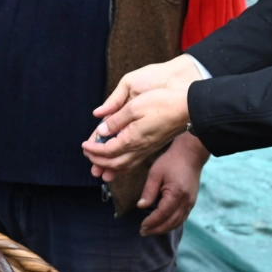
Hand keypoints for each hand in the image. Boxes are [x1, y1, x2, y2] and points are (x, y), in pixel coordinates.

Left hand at [83, 55, 202, 179]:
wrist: (188, 108)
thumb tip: (101, 131)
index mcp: (132, 139)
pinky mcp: (152, 148)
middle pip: (114, 162)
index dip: (93, 149)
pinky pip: (133, 163)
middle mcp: (139, 149)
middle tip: (87, 154)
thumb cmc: (162, 103)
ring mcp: (147, 150)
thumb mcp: (134, 106)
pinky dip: (122, 166)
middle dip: (98, 161)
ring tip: (99, 168)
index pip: (107, 150)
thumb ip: (116, 120)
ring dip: (109, 167)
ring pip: (124, 166)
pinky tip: (119, 164)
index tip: (83, 145)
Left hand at [138, 132, 209, 235]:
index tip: (142, 226)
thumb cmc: (171, 161)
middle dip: (157, 229)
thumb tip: (141, 206)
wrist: (190, 154)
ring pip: (178, 222)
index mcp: (176, 193)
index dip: (152, 222)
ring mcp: (191, 202)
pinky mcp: (192, 202)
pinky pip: (182, 217)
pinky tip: (163, 224)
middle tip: (143, 232)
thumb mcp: (155, 173)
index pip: (162, 214)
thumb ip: (148, 191)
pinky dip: (172, 223)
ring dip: (164, 228)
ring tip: (151, 230)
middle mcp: (186, 201)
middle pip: (171, 222)